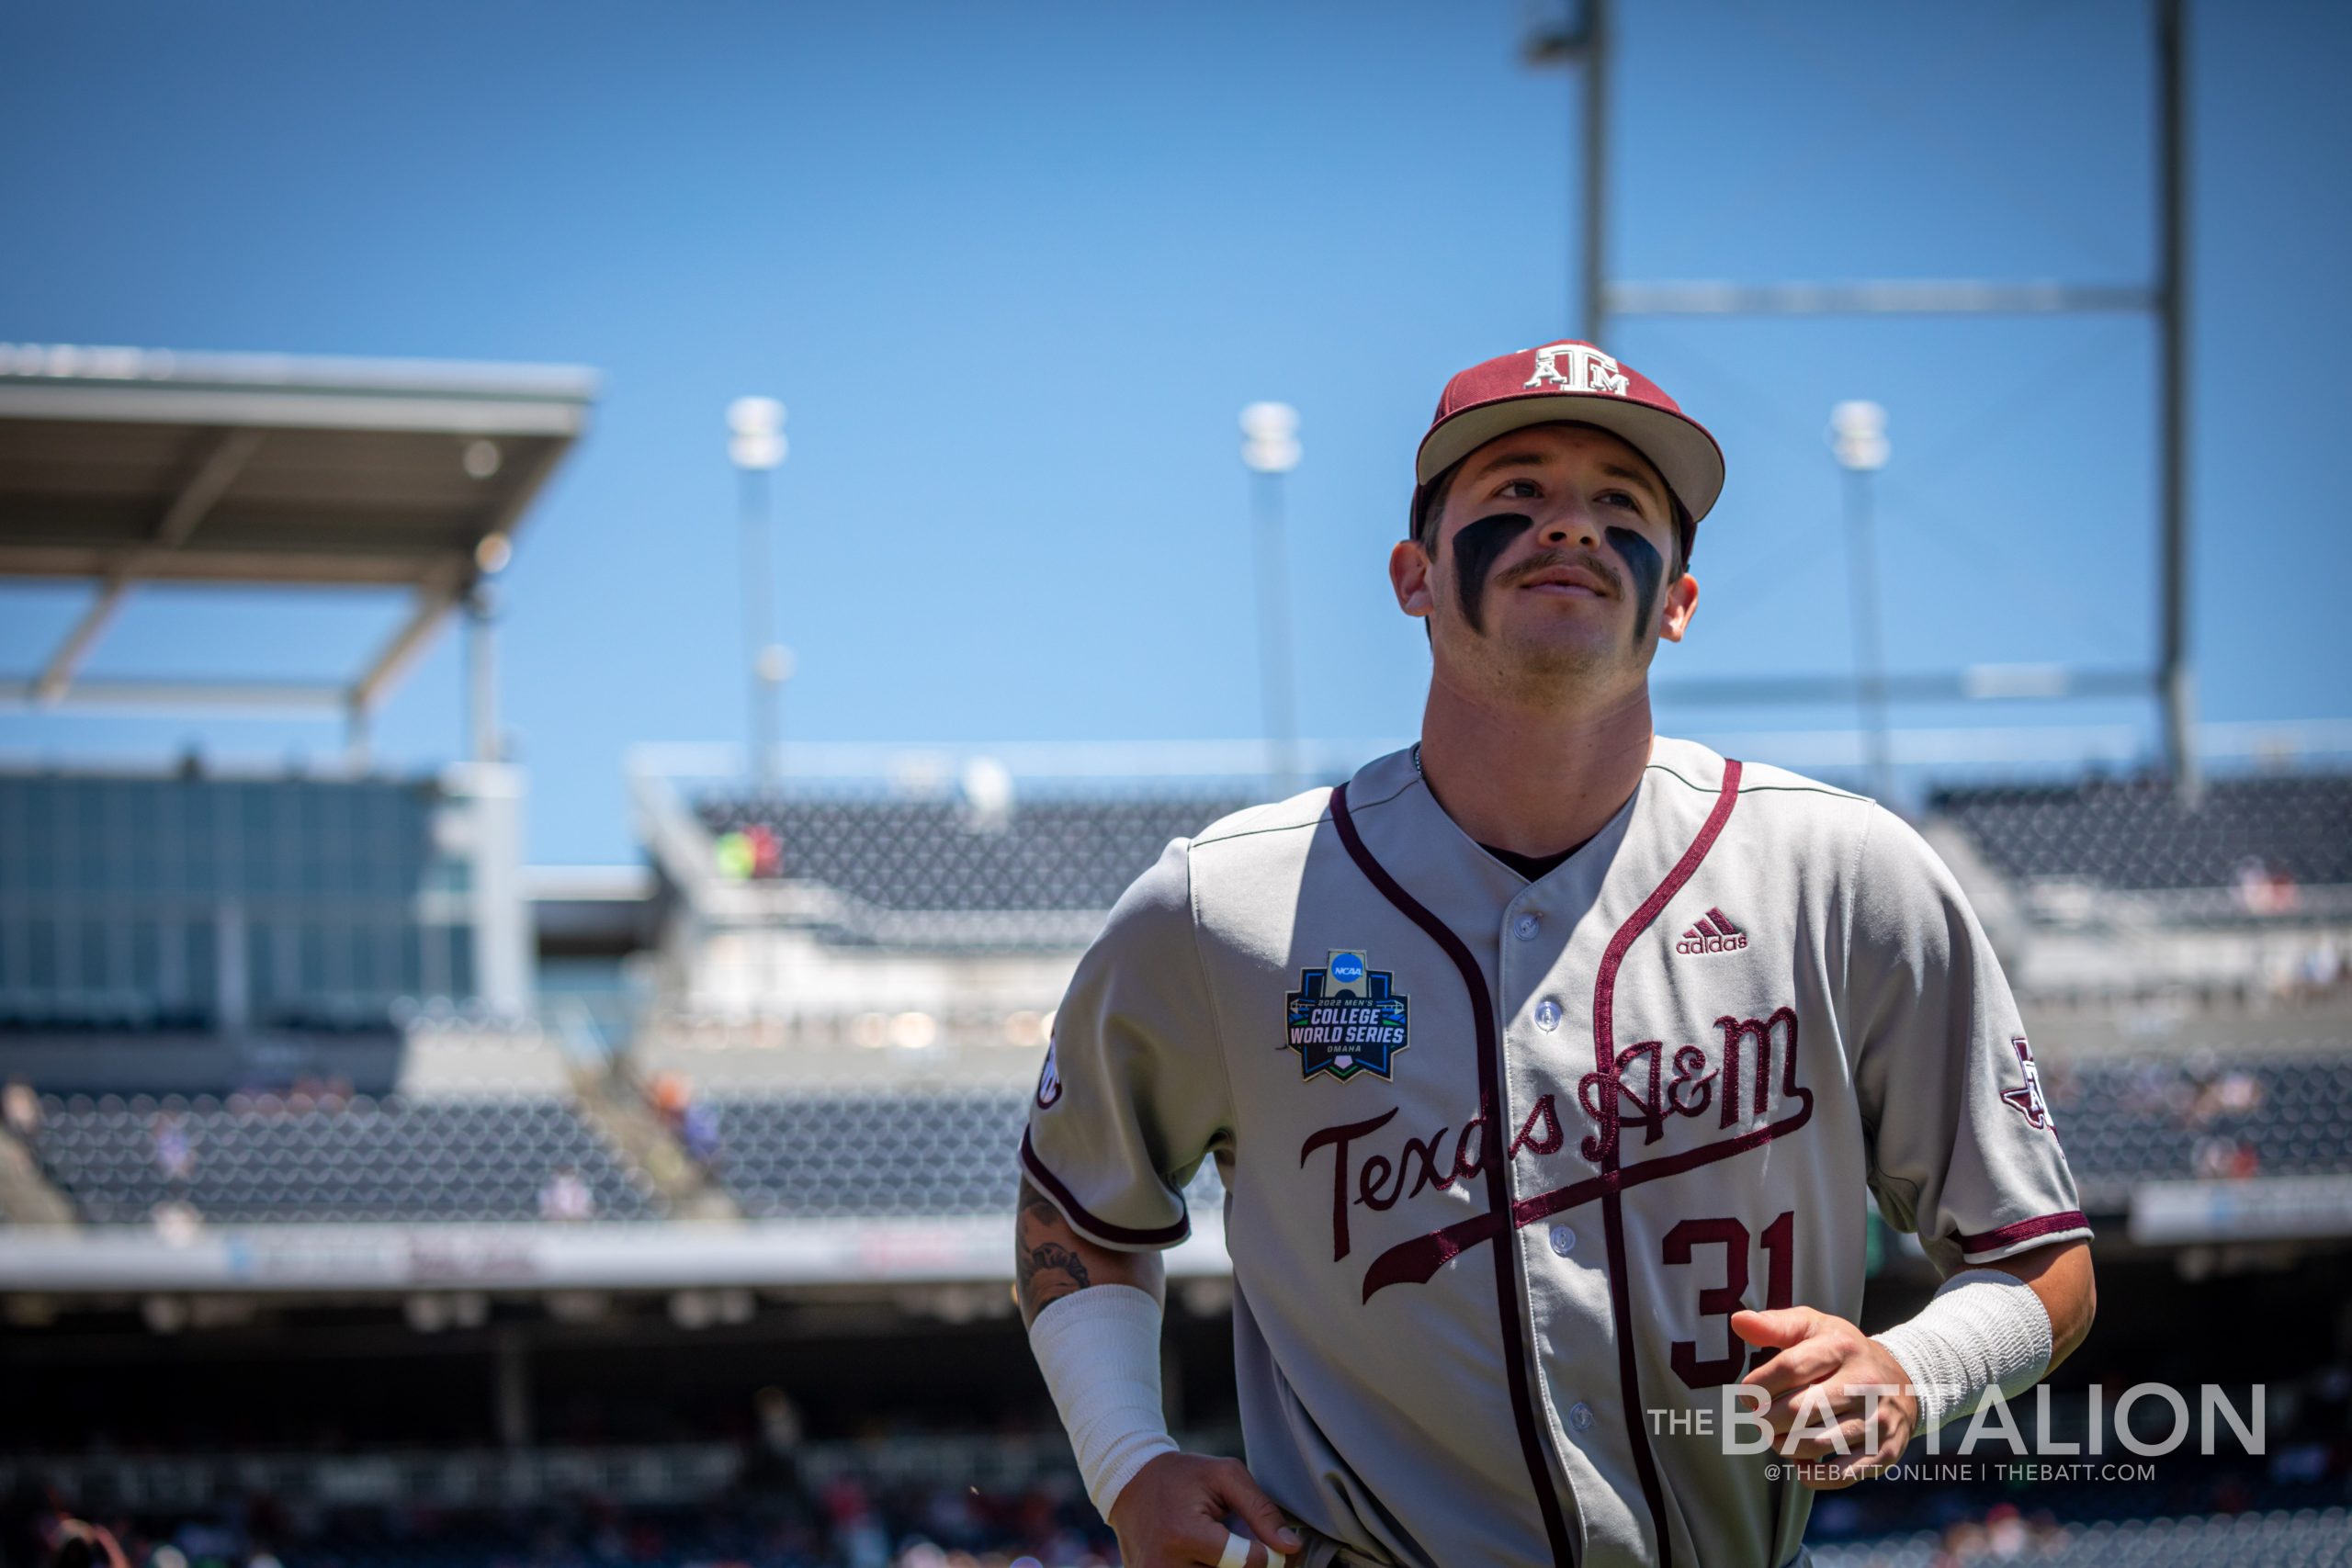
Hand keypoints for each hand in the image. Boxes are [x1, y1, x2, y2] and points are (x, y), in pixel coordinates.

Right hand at [1106, 1451, 1304, 1566]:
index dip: (1268, 1556)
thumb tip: (1291, 1547)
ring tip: (1216, 1546)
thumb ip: (1261, 1510)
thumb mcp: (1225, 1476)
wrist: (1128, 1483)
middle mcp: (1164, 1565)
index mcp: (1184, 1534)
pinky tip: (1202, 1555)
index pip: (1246, 1564)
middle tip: (1248, 1546)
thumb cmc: (1181, 1476)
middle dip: (1246, 1566)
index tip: (1272, 1545)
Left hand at [1731, 1306, 1919, 1489]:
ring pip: (1813, 1445)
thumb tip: (1738, 1321)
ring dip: (1783, 1445)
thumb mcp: (1814, 1327)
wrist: (1905, 1380)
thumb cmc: (1845, 1353)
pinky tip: (1801, 1460)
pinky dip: (1810, 1474)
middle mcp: (1864, 1384)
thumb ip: (1775, 1325)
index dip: (1758, 1386)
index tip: (1748, 1393)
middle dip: (1766, 1419)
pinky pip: (1838, 1474)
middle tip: (1761, 1417)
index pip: (1789, 1368)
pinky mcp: (1884, 1451)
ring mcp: (1876, 1420)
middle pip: (1798, 1411)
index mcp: (1842, 1349)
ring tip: (1779, 1435)